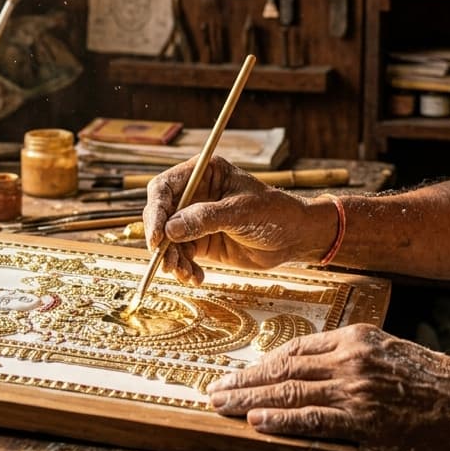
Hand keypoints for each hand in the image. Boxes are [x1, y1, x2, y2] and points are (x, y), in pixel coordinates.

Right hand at [143, 156, 332, 283]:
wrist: (294, 237)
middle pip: (160, 214)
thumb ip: (206, 218)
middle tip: (166, 263)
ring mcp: (195, 219)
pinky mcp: (200, 241)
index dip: (156, 210)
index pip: (165, 187)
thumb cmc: (274, 213)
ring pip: (168, 239)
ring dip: (172, 259)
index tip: (156, 236)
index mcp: (203, 173)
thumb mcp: (241, 213)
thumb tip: (169, 229)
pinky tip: (196, 277)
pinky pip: (182, 255)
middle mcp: (194, 194)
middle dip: (160, 240)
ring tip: (185, 274)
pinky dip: (184, 268)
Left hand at [208, 324, 449, 450]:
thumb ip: (352, 360)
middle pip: (284, 368)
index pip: (295, 348)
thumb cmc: (436, 382)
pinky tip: (256, 423)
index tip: (239, 372)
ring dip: (250, 400)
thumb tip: (315, 375)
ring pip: (290, 392)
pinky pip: (312, 419)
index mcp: (355, 337)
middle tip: (213, 390)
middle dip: (245, 380)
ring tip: (222, 406)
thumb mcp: (390, 354)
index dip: (262, 362)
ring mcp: (356, 387)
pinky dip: (281, 421)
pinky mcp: (364, 419)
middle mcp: (350, 357)